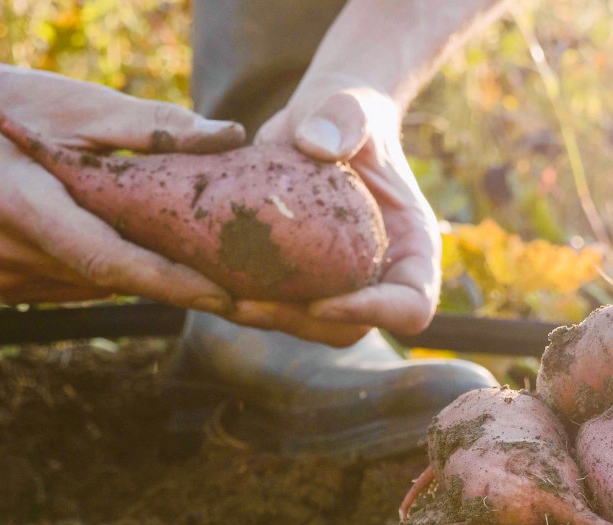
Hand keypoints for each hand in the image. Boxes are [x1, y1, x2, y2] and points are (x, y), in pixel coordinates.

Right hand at [0, 62, 244, 312]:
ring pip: (103, 286)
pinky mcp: (8, 288)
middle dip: (173, 274)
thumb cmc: (26, 107)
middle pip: (114, 278)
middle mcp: (7, 253)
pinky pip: (82, 285)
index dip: (171, 284)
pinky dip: (110, 267)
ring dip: (141, 268)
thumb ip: (157, 126)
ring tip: (181, 240)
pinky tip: (122, 237)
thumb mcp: (88, 107)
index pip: (110, 262)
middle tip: (237, 269)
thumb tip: (231, 135)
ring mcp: (5, 276)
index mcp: (22, 206)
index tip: (228, 296)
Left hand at [229, 72, 440, 345]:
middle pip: (351, 327)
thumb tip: (317, 143)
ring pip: (309, 326)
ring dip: (264, 318)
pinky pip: (276, 304)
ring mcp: (341, 284)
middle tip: (247, 303)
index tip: (322, 301)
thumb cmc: (348, 114)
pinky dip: (240, 297)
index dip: (373, 313)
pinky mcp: (302, 281)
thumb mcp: (351, 109)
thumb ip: (345, 119)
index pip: (411, 307)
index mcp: (413, 248)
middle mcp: (381, 276)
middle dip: (300, 322)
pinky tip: (199, 277)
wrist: (321, 122)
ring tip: (215, 295)